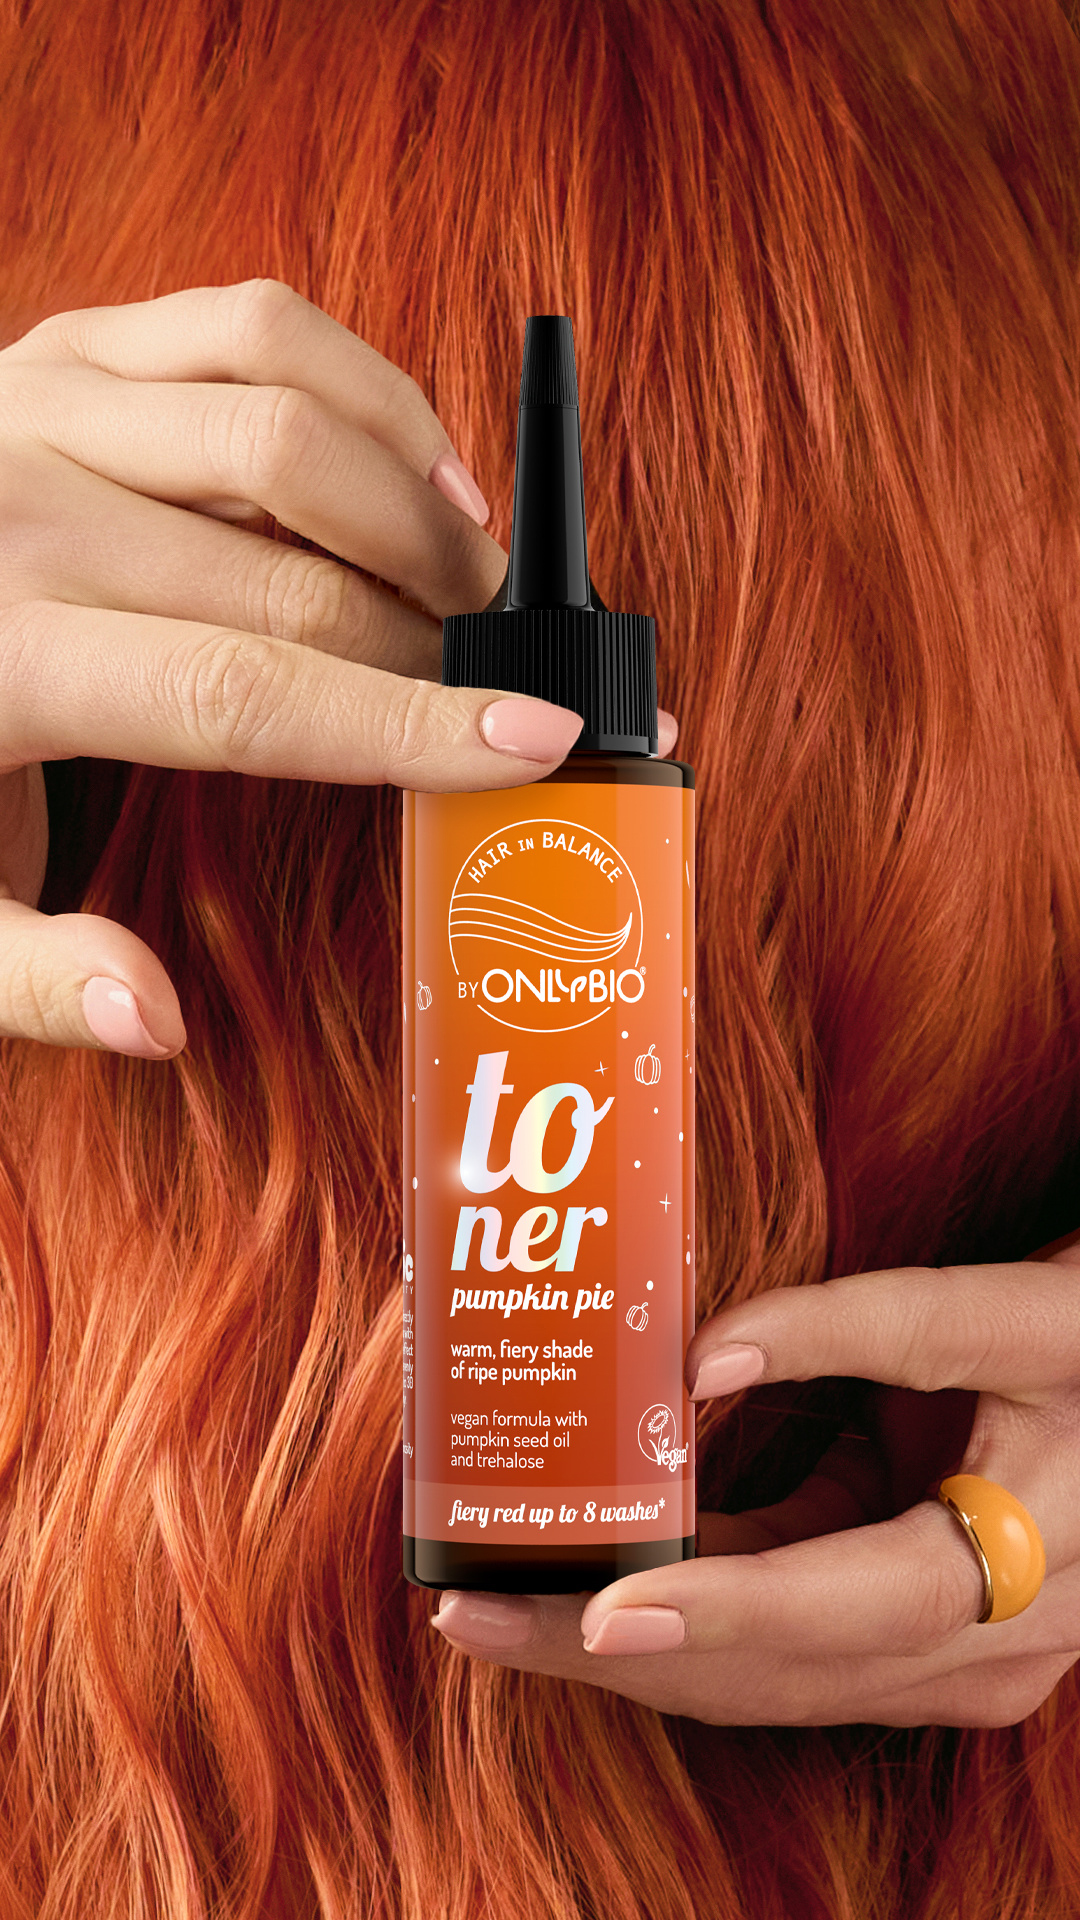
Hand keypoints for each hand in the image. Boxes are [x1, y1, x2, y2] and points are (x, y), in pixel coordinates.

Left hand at [0, 280, 676, 1056]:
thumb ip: (31, 975)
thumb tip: (157, 1017)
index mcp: (6, 662)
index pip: (250, 695)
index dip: (409, 724)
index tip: (538, 743)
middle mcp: (25, 514)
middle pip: (301, 579)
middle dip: (437, 641)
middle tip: (519, 685)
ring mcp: (43, 403)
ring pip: (295, 425)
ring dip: (417, 508)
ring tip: (475, 583)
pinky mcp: (66, 341)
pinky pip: (252, 326)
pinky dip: (363, 387)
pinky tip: (417, 464)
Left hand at [431, 1234, 1079, 1725]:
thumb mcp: (1003, 1313)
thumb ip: (864, 1324)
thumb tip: (702, 1353)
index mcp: (1029, 1551)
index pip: (862, 1598)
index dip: (731, 1608)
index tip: (605, 1611)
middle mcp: (997, 1638)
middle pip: (787, 1669)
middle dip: (620, 1654)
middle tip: (477, 1613)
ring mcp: (963, 1660)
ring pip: (775, 1682)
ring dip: (629, 1653)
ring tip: (496, 1610)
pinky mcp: (926, 1650)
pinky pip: (789, 1656)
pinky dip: (684, 1629)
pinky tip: (585, 1597)